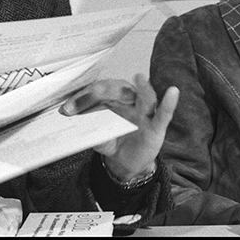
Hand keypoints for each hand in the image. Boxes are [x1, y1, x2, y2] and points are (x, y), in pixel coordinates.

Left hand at [60, 74, 178, 181]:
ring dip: (143, 88)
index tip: (67, 109)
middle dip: (103, 93)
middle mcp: (128, 101)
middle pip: (118, 89)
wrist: (126, 161)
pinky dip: (168, 103)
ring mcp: (144, 113)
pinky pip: (163, 113)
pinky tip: (172, 92)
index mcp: (112, 99)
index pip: (97, 92)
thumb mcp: (96, 137)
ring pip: (144, 97)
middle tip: (90, 97)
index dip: (82, 99)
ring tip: (140, 78)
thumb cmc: (113, 141)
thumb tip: (72, 128)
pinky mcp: (156, 127)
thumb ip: (88, 132)